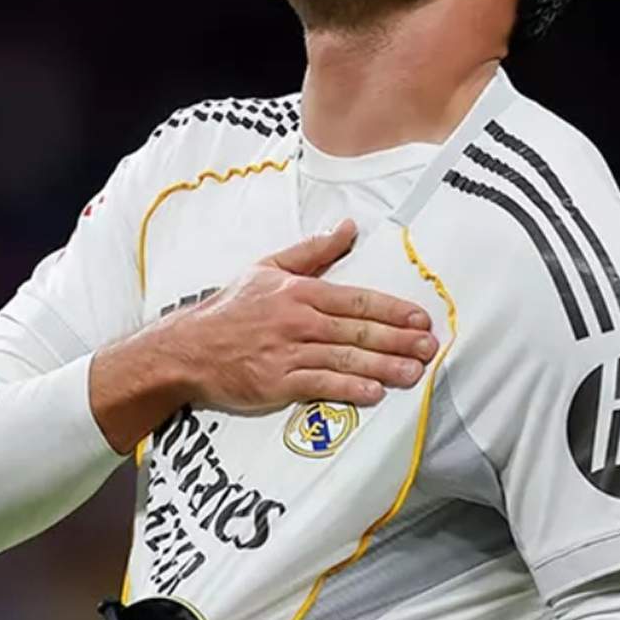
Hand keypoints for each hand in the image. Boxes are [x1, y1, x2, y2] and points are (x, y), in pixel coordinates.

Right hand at [159, 219, 437, 411]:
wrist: (188, 348)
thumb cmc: (232, 308)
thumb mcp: (267, 268)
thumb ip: (313, 251)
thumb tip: (349, 227)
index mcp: (300, 291)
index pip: (356, 299)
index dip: (393, 310)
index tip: (421, 317)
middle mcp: (298, 320)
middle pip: (358, 330)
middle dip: (399, 339)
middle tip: (430, 346)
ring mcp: (288, 352)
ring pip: (345, 358)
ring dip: (384, 366)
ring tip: (413, 372)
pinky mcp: (277, 382)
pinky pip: (320, 385)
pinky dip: (349, 389)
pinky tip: (375, 392)